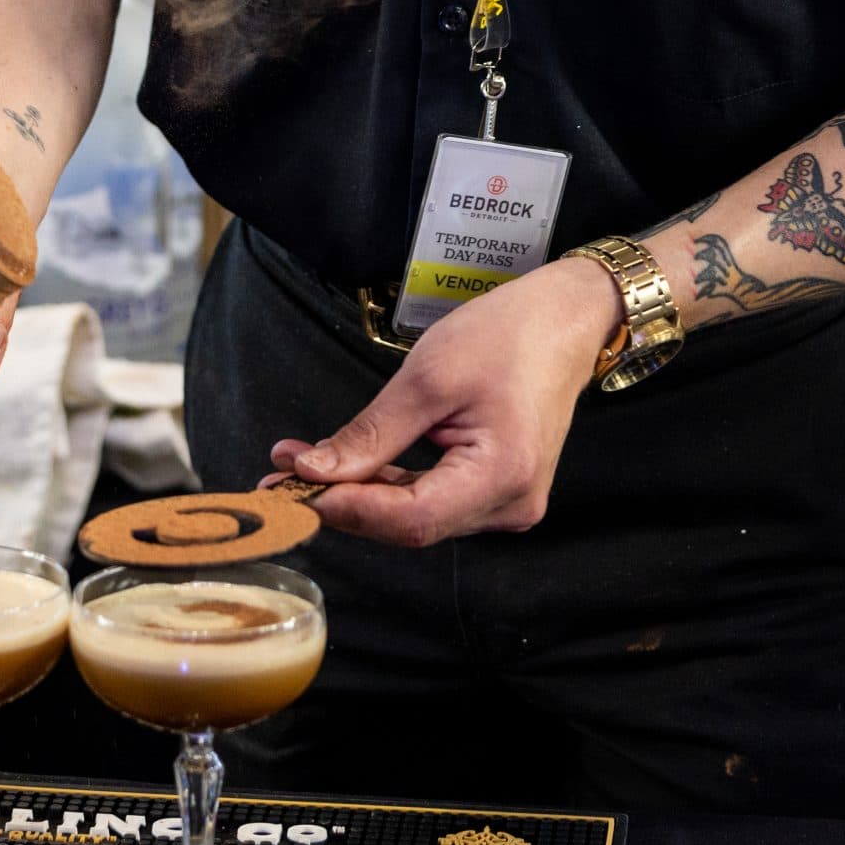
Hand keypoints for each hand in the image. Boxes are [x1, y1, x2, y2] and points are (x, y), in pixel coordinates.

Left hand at [268, 254, 621, 546]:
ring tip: (301, 466)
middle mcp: (510, 506)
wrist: (564, 320)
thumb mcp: (428, 378)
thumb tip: (313, 471)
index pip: (410, 519)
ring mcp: (506, 503)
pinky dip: (387, 486)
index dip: (347, 509)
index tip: (294, 487)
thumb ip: (371, 434)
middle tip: (280, 474)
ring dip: (359, 494)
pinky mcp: (495, 490)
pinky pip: (432, 500)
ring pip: (416, 517)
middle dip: (343, 501)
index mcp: (503, 476)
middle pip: (410, 525)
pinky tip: (348, 469)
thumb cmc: (507, 335)